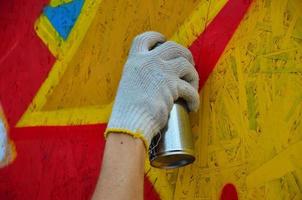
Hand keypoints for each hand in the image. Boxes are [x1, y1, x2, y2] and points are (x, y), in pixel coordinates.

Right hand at [105, 31, 198, 148]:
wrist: (130, 123)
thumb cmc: (128, 111)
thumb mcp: (129, 86)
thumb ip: (142, 77)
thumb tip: (156, 80)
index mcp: (135, 61)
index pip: (145, 39)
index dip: (156, 37)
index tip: (163, 40)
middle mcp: (148, 62)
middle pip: (173, 47)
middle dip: (184, 54)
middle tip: (188, 64)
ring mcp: (162, 72)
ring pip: (186, 64)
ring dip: (193, 76)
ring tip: (192, 87)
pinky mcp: (173, 86)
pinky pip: (190, 89)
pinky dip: (194, 98)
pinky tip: (192, 106)